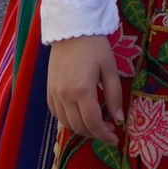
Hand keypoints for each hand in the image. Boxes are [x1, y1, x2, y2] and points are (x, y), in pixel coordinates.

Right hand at [47, 33, 127, 150]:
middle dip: (95, 134)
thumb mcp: (110, 69)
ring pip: (66, 123)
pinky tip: (79, 117)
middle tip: (108, 132)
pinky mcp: (48, 91)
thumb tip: (119, 119)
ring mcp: (54, 94)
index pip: (93, 123)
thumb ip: (114, 96)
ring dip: (82, 129)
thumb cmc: (94, 47)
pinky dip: (68, 121)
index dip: (105, 135)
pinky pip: (57, 114)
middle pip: (79, 127)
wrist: (71, 29)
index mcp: (82, 91)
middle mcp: (65, 96)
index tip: (116, 139)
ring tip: (96, 125)